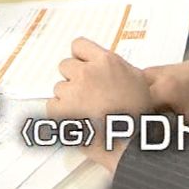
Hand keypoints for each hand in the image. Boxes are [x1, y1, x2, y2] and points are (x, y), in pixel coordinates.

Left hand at [47, 37, 153, 173]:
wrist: (130, 142)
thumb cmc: (138, 115)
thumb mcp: (137, 80)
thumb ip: (117, 67)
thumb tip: (104, 66)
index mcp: (107, 62)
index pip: (79, 45)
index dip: (80, 57)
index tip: (82, 66)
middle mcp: (87, 73)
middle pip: (66, 66)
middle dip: (74, 78)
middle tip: (87, 94)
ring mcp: (72, 92)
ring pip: (59, 87)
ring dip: (68, 97)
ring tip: (85, 111)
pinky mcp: (60, 111)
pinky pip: (51, 105)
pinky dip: (60, 113)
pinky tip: (76, 120)